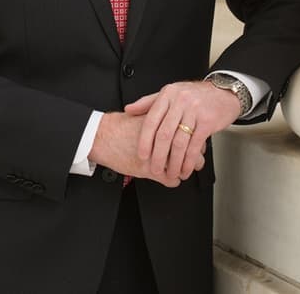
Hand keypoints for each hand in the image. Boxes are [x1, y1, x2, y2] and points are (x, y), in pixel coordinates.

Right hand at [88, 111, 204, 187]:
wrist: (103, 137)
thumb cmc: (121, 127)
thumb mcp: (144, 118)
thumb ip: (161, 121)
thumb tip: (174, 121)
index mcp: (165, 125)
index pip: (190, 133)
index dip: (194, 139)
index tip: (196, 141)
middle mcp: (165, 141)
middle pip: (191, 150)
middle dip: (194, 156)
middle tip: (196, 158)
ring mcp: (160, 156)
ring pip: (183, 167)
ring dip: (185, 169)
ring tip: (184, 169)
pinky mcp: (152, 171)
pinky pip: (171, 179)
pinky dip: (172, 180)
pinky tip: (171, 178)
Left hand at [124, 81, 240, 183]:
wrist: (223, 92)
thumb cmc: (195, 95)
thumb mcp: (170, 93)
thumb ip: (149, 102)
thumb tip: (129, 109)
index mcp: (168, 94)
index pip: (151, 120)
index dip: (145, 140)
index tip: (142, 155)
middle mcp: (180, 101)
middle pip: (164, 134)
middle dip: (158, 156)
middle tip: (155, 169)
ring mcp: (194, 111)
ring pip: (179, 142)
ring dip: (174, 162)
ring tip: (171, 173)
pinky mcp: (207, 122)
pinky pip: (194, 146)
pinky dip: (189, 161)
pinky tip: (186, 169)